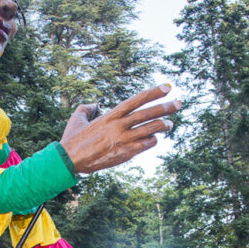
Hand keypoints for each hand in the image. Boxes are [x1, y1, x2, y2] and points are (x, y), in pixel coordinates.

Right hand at [60, 85, 180, 173]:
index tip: (167, 87)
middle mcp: (119, 126)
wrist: (70, 160)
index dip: (153, 92)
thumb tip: (94, 104)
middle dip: (166, 107)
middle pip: (149, 114)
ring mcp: (123, 140)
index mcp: (110, 116)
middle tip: (179, 103)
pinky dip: (152, 140)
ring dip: (164, 125)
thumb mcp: (76, 118)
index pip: (136, 100)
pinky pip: (146, 144)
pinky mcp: (125, 154)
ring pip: (151, 129)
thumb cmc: (72, 139)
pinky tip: (153, 139)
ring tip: (170, 124)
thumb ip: (86, 108)